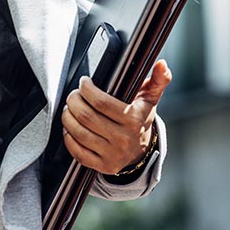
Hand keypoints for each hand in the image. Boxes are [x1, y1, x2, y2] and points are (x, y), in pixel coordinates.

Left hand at [61, 59, 172, 174]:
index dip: (86, 89)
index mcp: (134, 119)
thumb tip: (161, 64)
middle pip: (86, 116)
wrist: (141, 151)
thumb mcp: (150, 99)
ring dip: (68, 117)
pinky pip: (77, 152)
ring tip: (69, 109)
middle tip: (73, 95)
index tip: (84, 83)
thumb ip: (158, 79)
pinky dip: (68, 138)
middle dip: (73, 101)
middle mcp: (123, 139)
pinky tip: (70, 128)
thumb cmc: (141, 119)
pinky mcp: (103, 166)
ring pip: (79, 133)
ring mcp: (113, 154)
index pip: (100, 102)